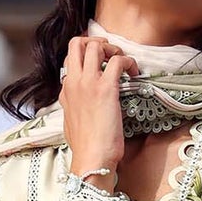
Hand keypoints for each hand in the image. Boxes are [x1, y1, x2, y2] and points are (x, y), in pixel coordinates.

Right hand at [58, 35, 140, 181]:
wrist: (91, 159)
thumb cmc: (85, 148)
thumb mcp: (71, 124)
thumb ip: (73, 108)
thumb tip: (78, 105)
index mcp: (66, 91)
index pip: (70, 60)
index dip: (86, 56)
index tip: (100, 63)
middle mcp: (74, 83)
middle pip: (77, 43)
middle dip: (95, 41)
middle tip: (109, 52)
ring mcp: (88, 83)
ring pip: (95, 46)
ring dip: (113, 49)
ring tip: (123, 62)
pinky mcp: (106, 88)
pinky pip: (118, 61)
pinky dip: (129, 62)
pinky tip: (135, 73)